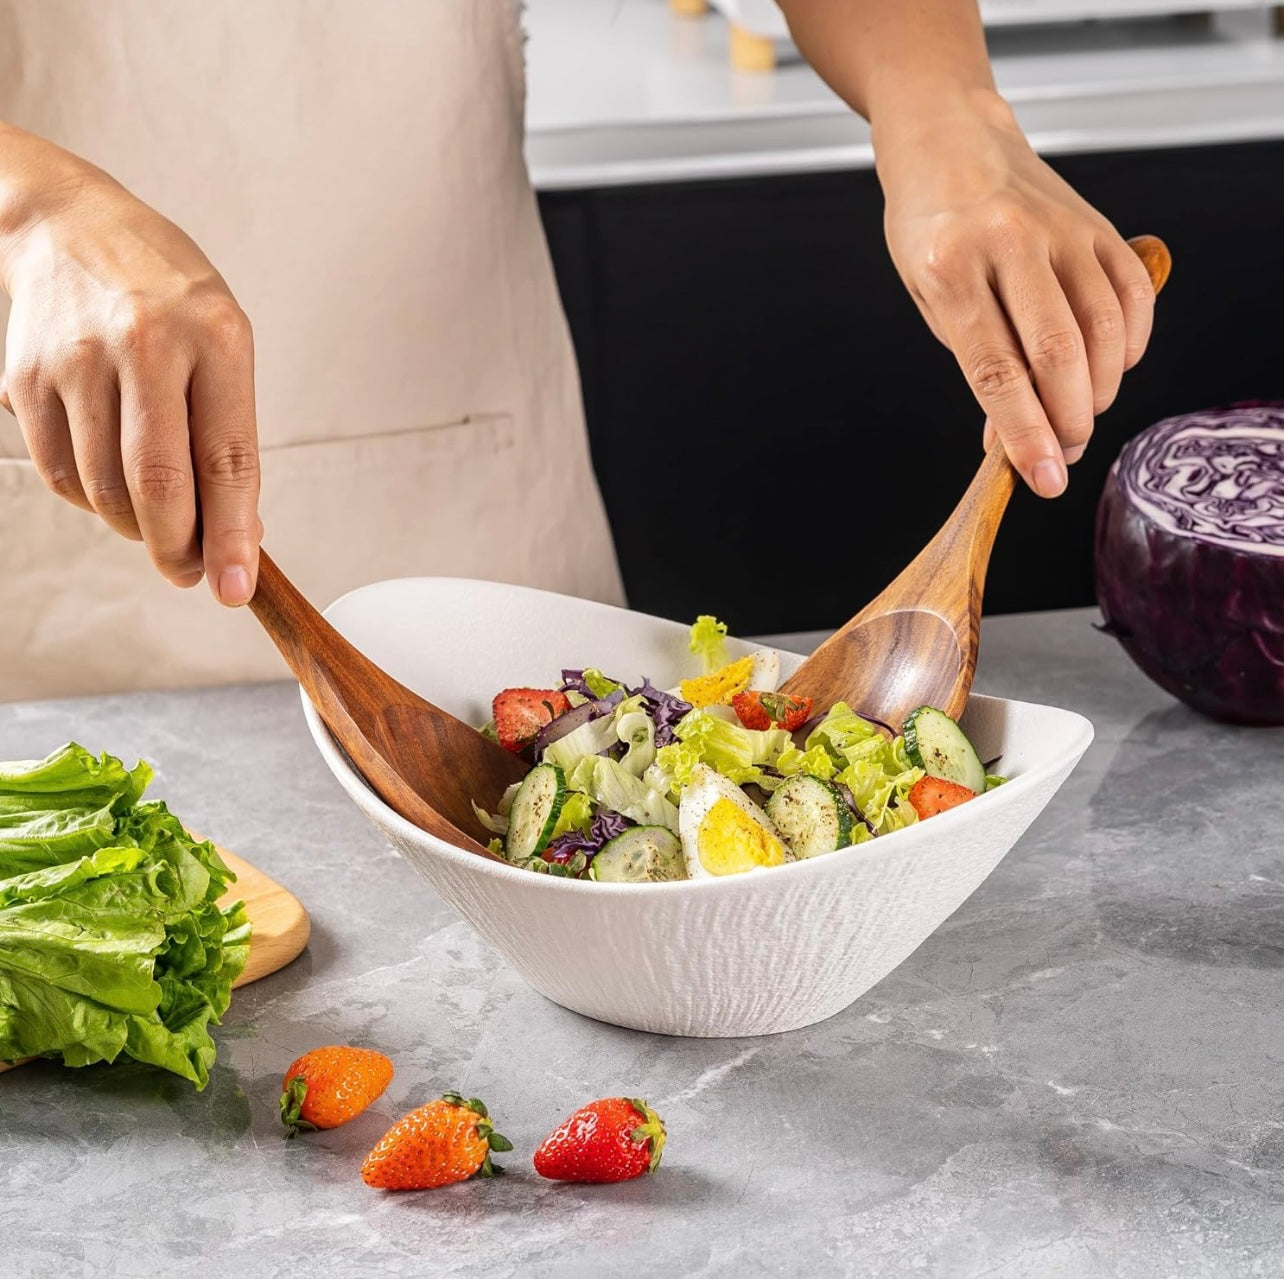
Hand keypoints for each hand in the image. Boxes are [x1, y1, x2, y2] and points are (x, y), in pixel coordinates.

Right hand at [0, 131, 261, 603]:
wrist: (70, 225)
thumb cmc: (167, 297)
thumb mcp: (225, 344)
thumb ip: (230, 434)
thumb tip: (236, 533)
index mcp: (215, 338)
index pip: (226, 460)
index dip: (232, 537)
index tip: (235, 589)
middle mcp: (144, 345)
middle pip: (158, 485)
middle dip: (178, 549)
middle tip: (192, 572)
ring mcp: (76, 360)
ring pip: (105, 491)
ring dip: (137, 527)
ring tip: (158, 517)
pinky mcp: (26, 378)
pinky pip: (62, 474)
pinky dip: (91, 499)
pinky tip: (111, 479)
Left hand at [875, 91, 1155, 496]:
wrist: (952, 141)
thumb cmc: (931, 229)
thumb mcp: (929, 298)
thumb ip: (974, 362)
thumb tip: (1010, 436)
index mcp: (949, 268)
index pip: (994, 371)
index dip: (1023, 434)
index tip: (1042, 480)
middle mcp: (1008, 243)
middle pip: (1057, 354)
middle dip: (1069, 422)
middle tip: (1065, 453)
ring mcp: (1060, 230)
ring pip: (1103, 330)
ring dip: (1101, 391)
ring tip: (1081, 414)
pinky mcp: (1098, 225)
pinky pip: (1132, 297)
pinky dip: (1129, 346)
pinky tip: (1111, 368)